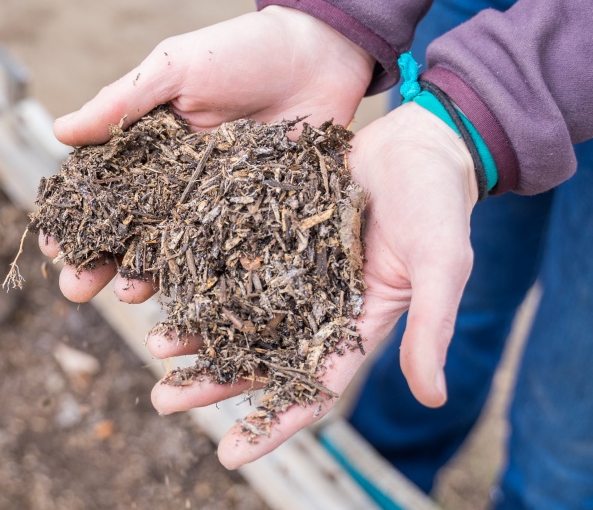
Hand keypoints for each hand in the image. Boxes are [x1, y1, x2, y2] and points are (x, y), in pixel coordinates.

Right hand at [45, 5, 374, 303]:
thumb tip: (58, 131)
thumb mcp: (176, 69)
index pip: (100, 191)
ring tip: (127, 294)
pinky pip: (223, 255)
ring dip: (142, 277)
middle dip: (98, 263)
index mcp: (147, 147)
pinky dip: (203, 280)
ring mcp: (213, 205)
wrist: (320, 54)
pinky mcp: (252, 218)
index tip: (53, 247)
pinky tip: (187, 300)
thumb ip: (122, 101)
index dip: (74, 220)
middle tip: (76, 289)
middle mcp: (174, 183)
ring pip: (169, 253)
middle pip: (127, 232)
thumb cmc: (242, 51)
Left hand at [147, 103, 478, 467]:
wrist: (418, 142)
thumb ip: (432, 328)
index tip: (229, 454)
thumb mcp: (442, 266)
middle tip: (163, 400)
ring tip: (154, 344)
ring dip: (196, 333)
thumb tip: (433, 399)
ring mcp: (290, 270)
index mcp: (353, 326)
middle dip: (212, 382)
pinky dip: (199, 274)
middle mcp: (314, 306)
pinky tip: (164, 283)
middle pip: (258, 356)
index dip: (272, 424)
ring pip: (234, 312)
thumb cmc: (438, 206)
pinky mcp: (271, 231)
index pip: (310, 389)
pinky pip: (228, 259)